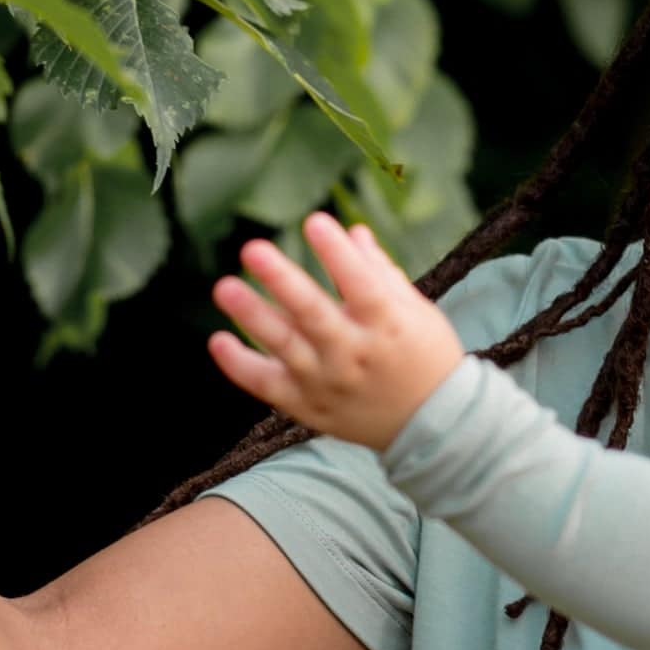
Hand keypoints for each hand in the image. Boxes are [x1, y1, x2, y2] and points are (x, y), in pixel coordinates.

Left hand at [208, 209, 464, 449]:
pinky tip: (218, 341)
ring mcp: (328, 383)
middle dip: (283, 280)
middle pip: (313, 314)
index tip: (315, 222)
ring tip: (225, 287)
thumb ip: (380, 271)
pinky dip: (240, 366)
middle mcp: (355, 354)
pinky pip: (267, 386)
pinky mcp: (308, 406)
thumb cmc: (426, 356)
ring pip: (284, 346)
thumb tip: (352, 230)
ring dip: (252, 316)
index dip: (337, 254)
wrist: (432, 427)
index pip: (362, 284)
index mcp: (388, 325)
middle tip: (253, 249)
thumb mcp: (416, 311)